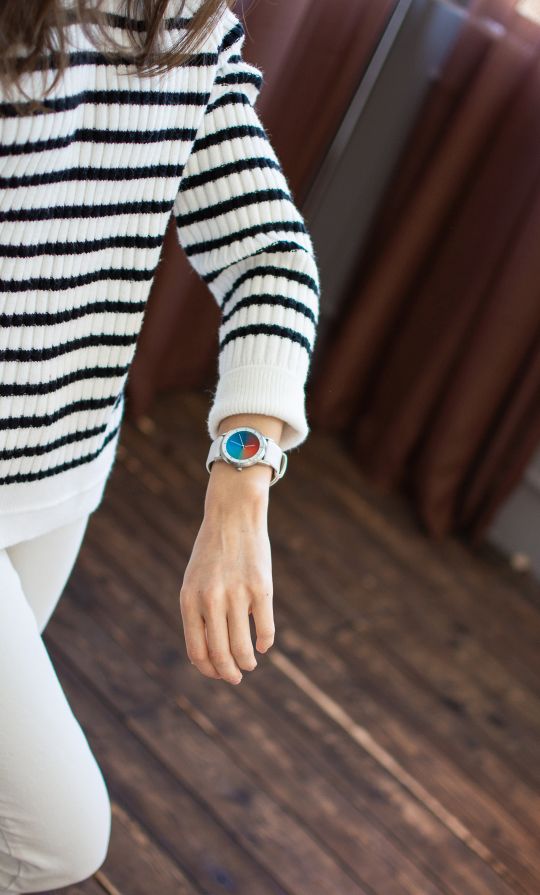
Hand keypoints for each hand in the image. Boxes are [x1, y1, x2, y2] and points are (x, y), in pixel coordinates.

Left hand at [179, 461, 274, 684]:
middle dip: (229, 674)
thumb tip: (207, 656)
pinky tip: (264, 645)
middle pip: (220, 654)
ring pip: (243, 647)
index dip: (209, 670)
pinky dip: (265, 643)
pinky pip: (265, 628)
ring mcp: (237, 594)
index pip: (197, 651)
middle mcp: (211, 600)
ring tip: (250, 663)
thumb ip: (198, 615)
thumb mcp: (194, 582)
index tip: (218, 674)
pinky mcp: (261, 588)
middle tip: (236, 677)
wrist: (233, 515)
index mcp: (189, 600)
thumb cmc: (212, 552)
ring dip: (247, 662)